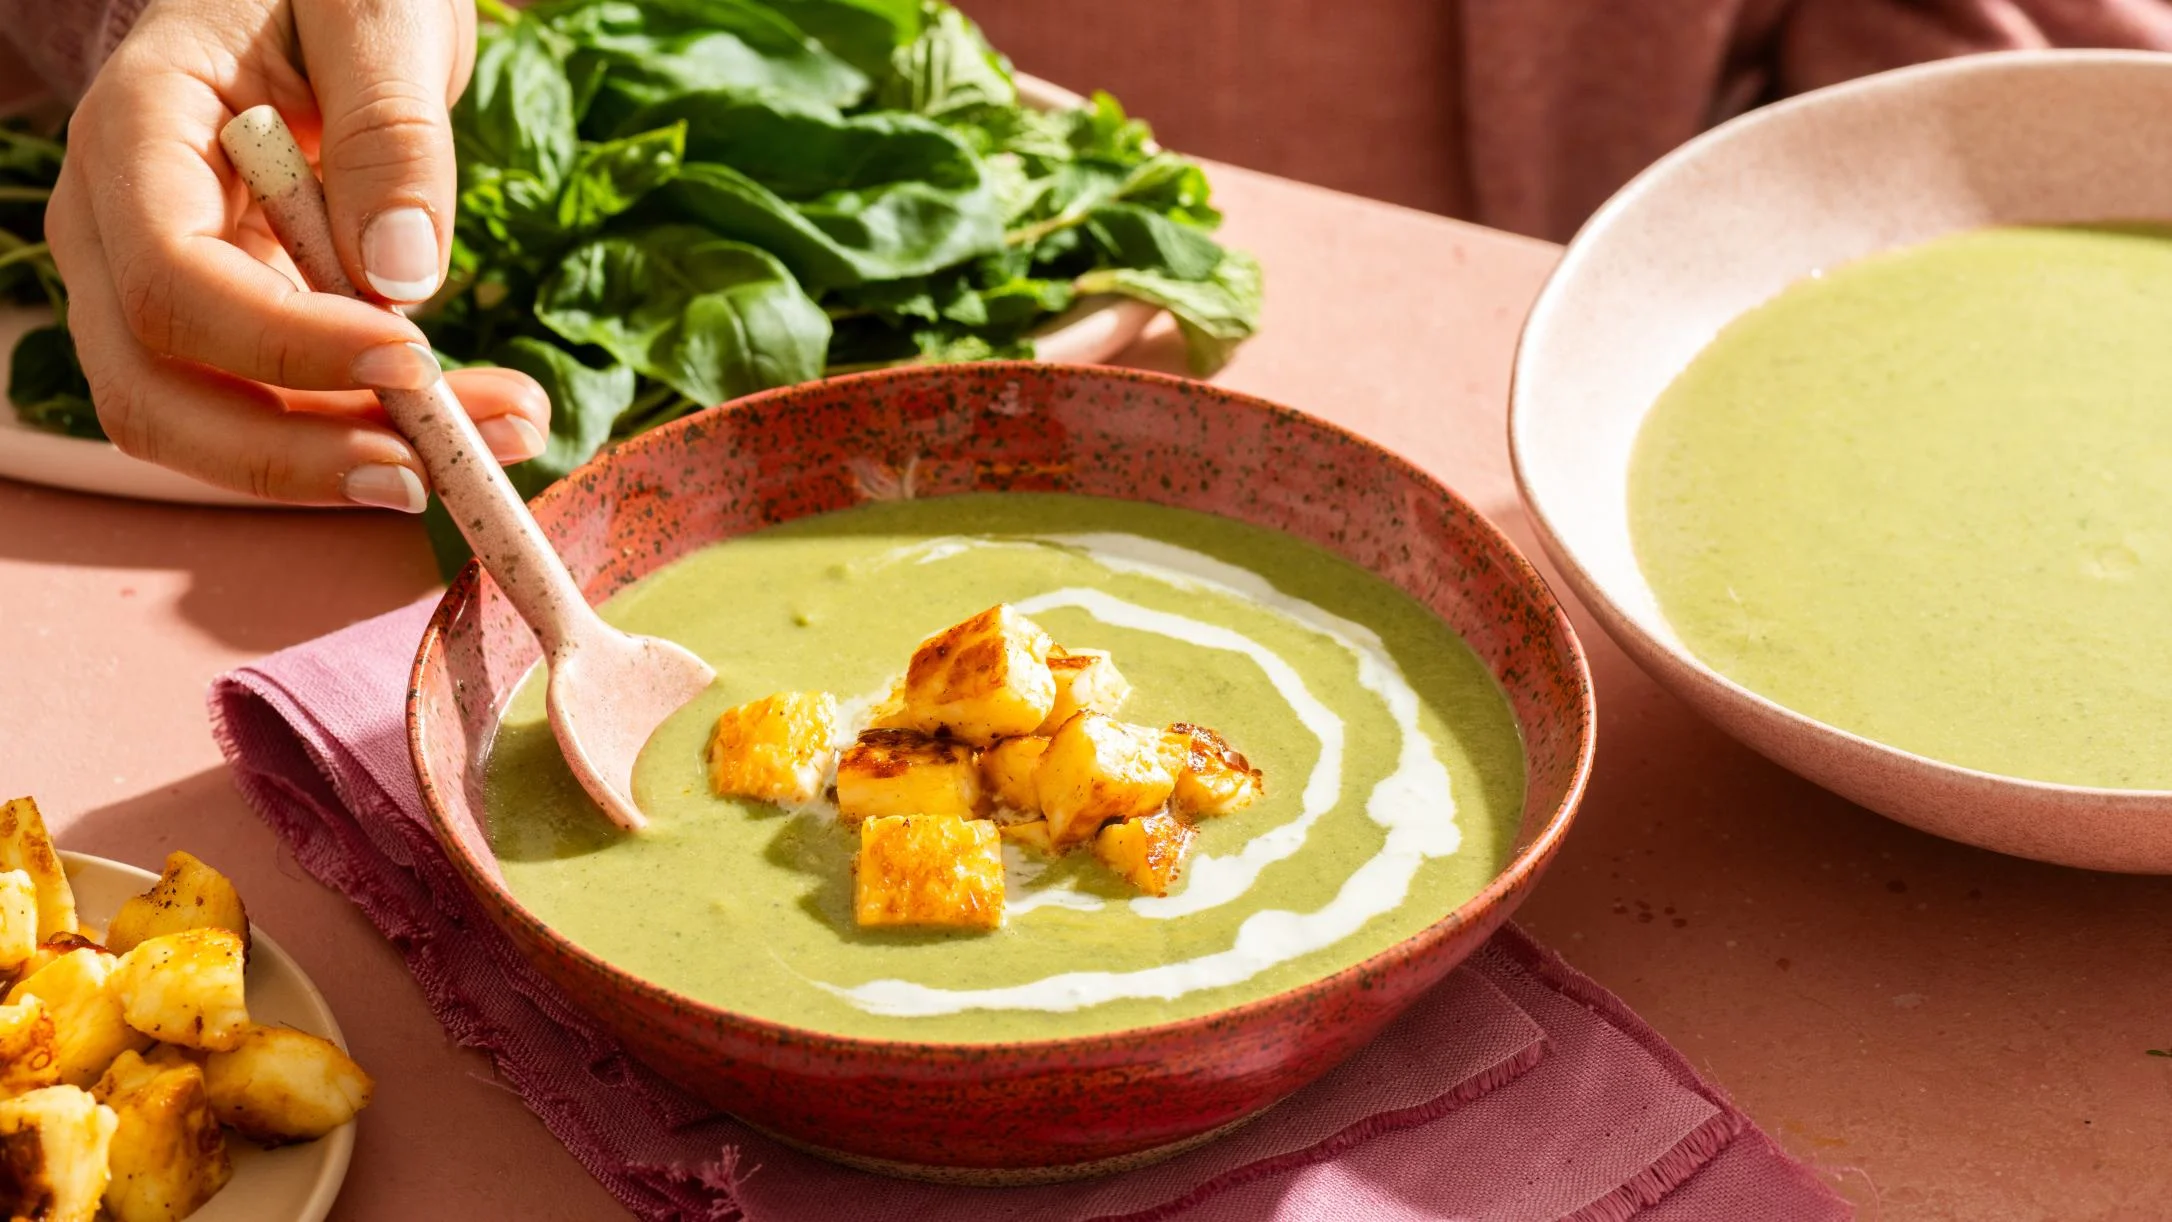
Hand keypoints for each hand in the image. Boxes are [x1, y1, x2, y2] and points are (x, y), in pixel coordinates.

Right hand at [47, 0, 548, 510]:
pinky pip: (275, 407)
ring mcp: (160, 283)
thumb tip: (400, 282)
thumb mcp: (376, 15)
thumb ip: (389, 131)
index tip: (413, 359)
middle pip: (156, 390)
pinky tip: (477, 425)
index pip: (169, 279)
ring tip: (498, 444)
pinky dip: (369, 431)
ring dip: (347, 458)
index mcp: (136, 131)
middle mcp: (116, 223)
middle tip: (438, 470)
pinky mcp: (227, 321)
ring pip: (211, 424)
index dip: (284, 344)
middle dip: (300, 449)